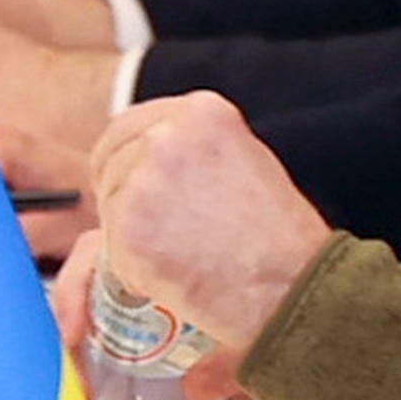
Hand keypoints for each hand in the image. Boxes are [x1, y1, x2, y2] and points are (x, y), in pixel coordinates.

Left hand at [79, 93, 338, 371]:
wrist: (292, 286)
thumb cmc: (281, 238)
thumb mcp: (245, 163)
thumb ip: (195, 152)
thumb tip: (143, 166)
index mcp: (200, 113)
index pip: (129, 125)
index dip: (124, 159)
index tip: (129, 184)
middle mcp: (168, 136)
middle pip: (109, 162)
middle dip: (119, 197)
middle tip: (151, 232)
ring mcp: (145, 180)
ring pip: (109, 207)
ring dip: (128, 236)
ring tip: (180, 259)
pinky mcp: (128, 228)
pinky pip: (110, 250)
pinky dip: (133, 271)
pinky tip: (172, 278)